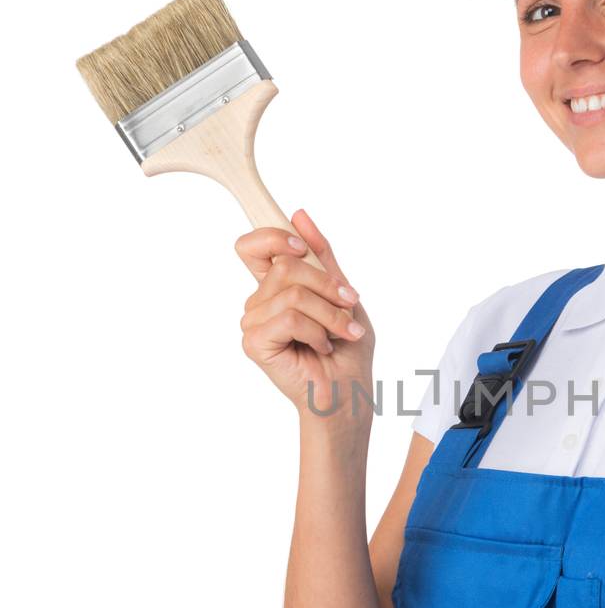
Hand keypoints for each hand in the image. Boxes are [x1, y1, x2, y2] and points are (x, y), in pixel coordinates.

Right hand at [235, 208, 374, 416]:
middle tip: (349, 307)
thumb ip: (321, 255)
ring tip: (342, 334)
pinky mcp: (254, 343)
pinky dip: (317, 331)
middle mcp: (259, 303)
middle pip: (285, 265)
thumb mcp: (342, 292)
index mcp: (276, 288)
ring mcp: (253, 323)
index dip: (273, 237)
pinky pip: (288, 317)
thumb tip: (299, 215)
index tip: (302, 249)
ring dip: (330, 315)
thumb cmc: (347, 350)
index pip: (252, 246)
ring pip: (292, 293)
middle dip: (328, 286)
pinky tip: (322, 348)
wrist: (349, 393)